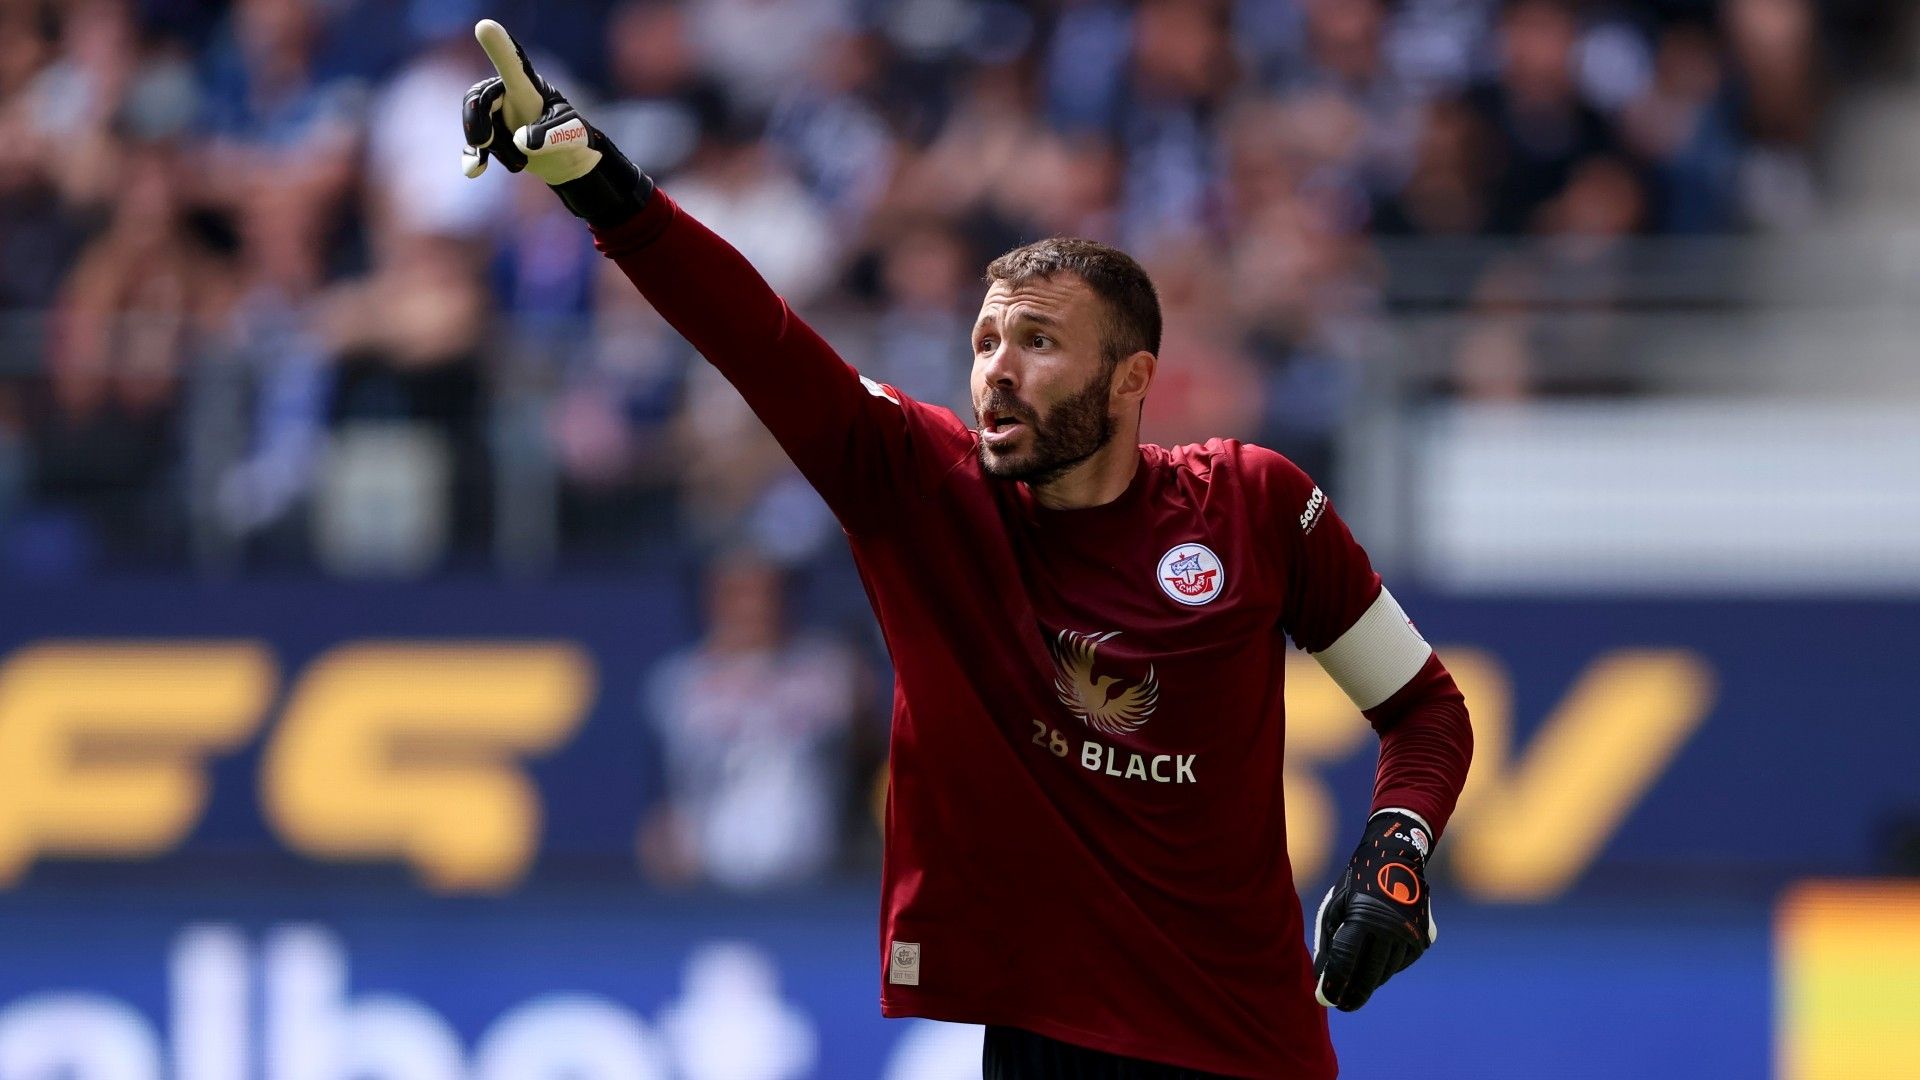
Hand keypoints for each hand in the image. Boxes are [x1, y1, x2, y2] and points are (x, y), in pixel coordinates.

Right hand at [459, 19, 651, 227]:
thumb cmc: (571, 138)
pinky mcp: (491, 136)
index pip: (512, 64)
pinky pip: (472, 143)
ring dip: (495, 149)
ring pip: (477, 125)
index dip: (499, 48)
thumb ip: (551, 135)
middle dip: (478, 121)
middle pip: (478, 97)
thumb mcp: (572, 135)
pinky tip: (474, 171)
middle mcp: (507, 93)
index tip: (485, 26)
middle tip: (484, 142)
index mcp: (528, 86)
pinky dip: (472, 156)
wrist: (565, 162)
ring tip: (520, 164)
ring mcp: (496, 114)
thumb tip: (522, 142)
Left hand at [1312, 810, 1436, 1010]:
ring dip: (1369, 982)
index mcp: (1363, 918)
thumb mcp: (1336, 904)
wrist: (1397, 857)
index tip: (1325, 999)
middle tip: (1341, 1005)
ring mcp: (1409, 935)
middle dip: (1353, 994)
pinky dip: (1386, 968)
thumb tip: (1321, 974)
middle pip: (1368, 975)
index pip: (1345, 961)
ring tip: (1354, 989)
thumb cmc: (1358, 881)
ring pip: (1386, 972)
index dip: (1334, 983)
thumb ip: (1328, 939)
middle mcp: (1390, 929)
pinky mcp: (1422, 938)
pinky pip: (1400, 963)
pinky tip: (1374, 969)